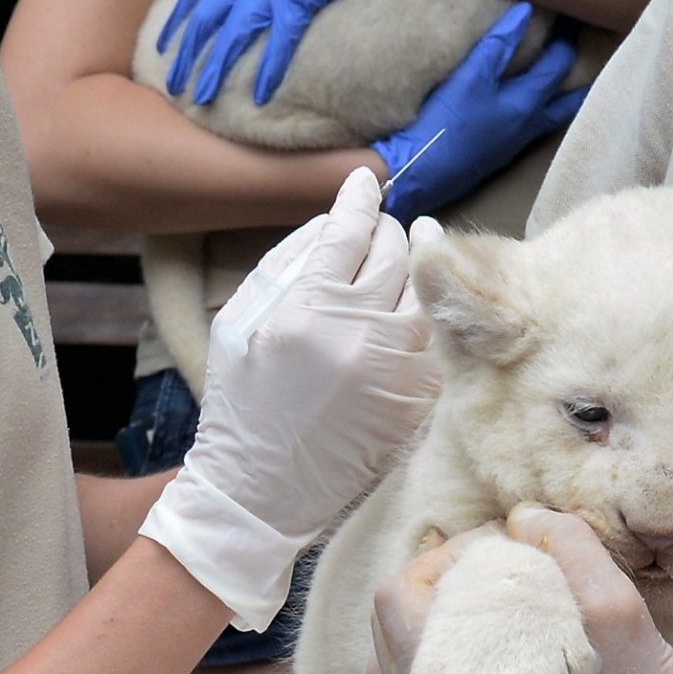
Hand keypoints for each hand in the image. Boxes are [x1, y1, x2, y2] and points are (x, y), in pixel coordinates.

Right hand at [139, 170, 438, 629]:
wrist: (259, 489)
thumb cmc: (241, 403)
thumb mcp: (238, 324)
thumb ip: (284, 265)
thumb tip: (333, 222)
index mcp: (308, 310)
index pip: (349, 232)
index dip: (360, 201)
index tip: (366, 184)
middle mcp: (358, 337)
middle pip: (396, 257)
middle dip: (392, 233)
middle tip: (388, 228)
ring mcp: (393, 372)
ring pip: (425, 297)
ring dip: (423, 269)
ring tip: (422, 251)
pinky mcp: (414, 403)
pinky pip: (434, 344)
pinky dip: (430, 320)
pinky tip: (423, 307)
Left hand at [157, 0, 407, 105]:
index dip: (176, 23)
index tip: (163, 48)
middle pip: (204, 22)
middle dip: (186, 56)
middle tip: (173, 85)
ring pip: (232, 37)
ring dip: (215, 70)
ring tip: (203, 98)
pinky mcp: (297, 2)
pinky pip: (279, 43)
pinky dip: (269, 71)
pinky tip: (261, 97)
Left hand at [368, 507, 672, 673]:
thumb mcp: (613, 604)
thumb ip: (565, 545)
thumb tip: (521, 517)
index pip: (396, 603)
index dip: (437, 561)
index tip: (491, 551)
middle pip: (387, 639)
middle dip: (431, 595)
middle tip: (485, 577)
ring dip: (428, 637)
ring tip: (481, 616)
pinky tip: (485, 662)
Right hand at [373, 3, 585, 220]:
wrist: (420, 172)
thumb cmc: (446, 123)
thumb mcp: (470, 77)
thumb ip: (498, 44)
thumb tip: (526, 11)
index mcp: (528, 103)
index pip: (559, 64)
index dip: (566, 38)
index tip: (570, 17)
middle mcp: (530, 126)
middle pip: (569, 101)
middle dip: (580, 77)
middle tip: (583, 56)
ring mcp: (515, 144)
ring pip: (552, 117)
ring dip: (562, 98)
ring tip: (563, 81)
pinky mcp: (499, 154)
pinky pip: (532, 129)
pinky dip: (539, 111)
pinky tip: (524, 106)